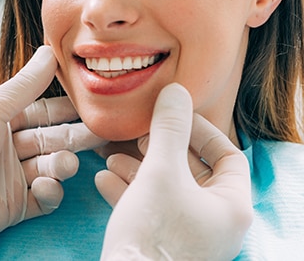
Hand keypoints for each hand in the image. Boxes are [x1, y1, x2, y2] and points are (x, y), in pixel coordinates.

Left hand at [0, 45, 101, 254]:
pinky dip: (51, 192)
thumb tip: (50, 52)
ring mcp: (12, 179)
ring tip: (63, 164)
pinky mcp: (14, 207)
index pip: (41, 113)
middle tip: (101, 134)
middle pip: (51, 140)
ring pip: (50, 168)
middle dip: (74, 138)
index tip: (92, 104)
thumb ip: (24, 85)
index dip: (66, 109)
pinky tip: (47, 186)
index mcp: (0, 122)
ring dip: (61, 165)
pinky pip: (44, 199)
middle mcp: (8, 149)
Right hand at [97, 83, 252, 259]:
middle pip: (193, 171)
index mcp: (231, 206)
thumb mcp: (160, 171)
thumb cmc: (154, 233)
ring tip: (111, 156)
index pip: (228, 156)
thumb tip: (175, 91)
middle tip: (138, 135)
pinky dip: (130, 191)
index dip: (200, 130)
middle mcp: (216, 222)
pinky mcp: (164, 244)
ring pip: (167, 189)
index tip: (171, 117)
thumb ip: (168, 129)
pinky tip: (104, 179)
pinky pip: (152, 210)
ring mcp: (190, 235)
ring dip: (138, 168)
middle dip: (159, 149)